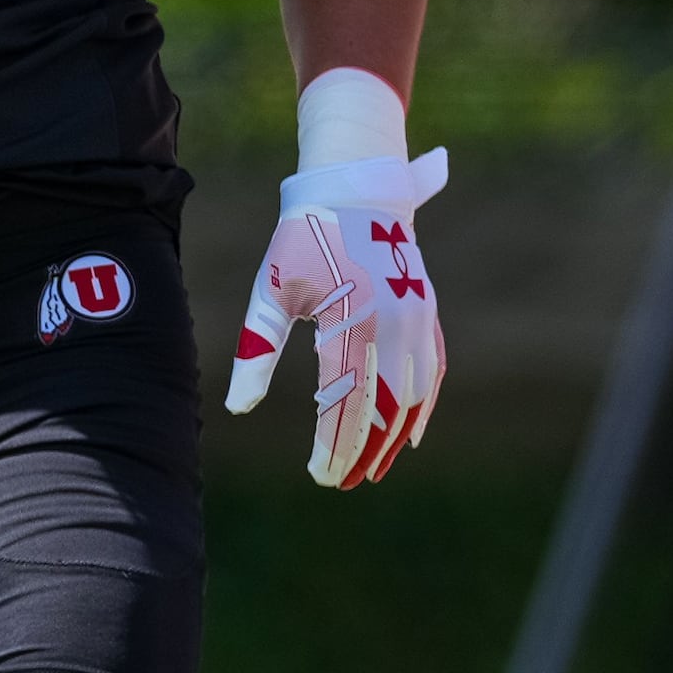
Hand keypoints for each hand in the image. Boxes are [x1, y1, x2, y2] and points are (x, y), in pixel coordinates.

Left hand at [228, 146, 448, 487]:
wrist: (355, 189)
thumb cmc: (303, 239)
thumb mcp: (270, 293)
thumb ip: (256, 352)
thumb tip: (239, 407)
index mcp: (351, 323)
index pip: (345, 405)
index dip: (334, 446)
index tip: (319, 477)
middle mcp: (393, 326)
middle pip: (383, 411)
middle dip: (363, 452)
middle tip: (340, 484)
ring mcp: (416, 320)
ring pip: (413, 397)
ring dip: (393, 438)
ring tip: (369, 470)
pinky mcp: (426, 312)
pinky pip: (433, 371)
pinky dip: (423, 408)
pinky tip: (409, 436)